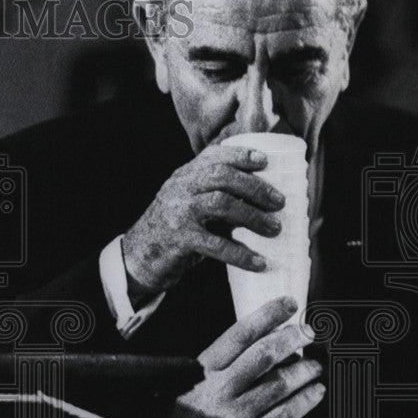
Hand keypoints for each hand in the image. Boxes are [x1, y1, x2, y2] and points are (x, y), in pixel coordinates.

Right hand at [122, 145, 285, 298]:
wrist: (137, 257)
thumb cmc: (172, 230)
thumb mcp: (187, 204)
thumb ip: (215, 197)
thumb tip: (261, 201)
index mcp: (183, 177)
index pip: (213, 155)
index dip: (241, 155)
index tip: (265, 161)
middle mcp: (179, 189)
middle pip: (222, 176)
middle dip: (256, 187)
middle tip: (280, 202)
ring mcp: (178, 213)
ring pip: (221, 204)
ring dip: (253, 216)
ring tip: (274, 229)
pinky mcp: (178, 239)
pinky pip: (215, 244)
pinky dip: (240, 253)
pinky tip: (258, 262)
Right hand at [154, 296, 322, 417]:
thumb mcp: (187, 386)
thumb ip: (218, 367)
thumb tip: (262, 341)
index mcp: (201, 373)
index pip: (238, 335)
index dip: (266, 316)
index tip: (287, 304)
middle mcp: (219, 392)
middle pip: (263, 356)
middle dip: (291, 339)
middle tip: (309, 331)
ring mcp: (236, 417)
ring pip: (279, 385)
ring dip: (303, 370)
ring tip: (315, 363)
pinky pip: (286, 415)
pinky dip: (305, 400)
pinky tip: (316, 391)